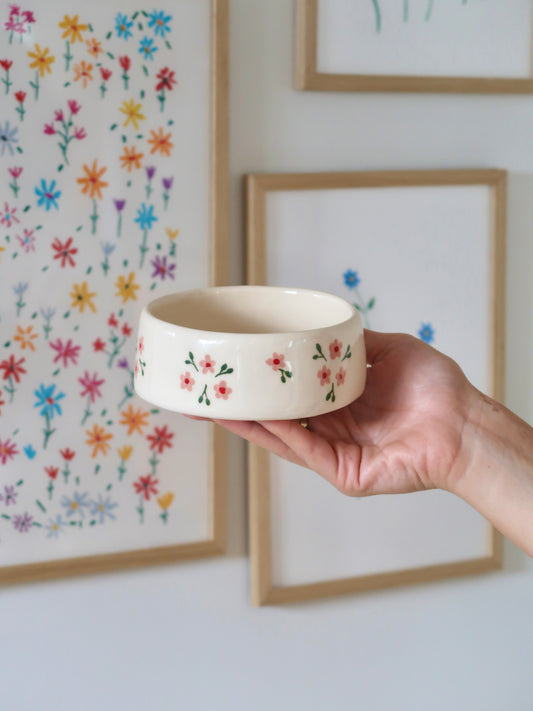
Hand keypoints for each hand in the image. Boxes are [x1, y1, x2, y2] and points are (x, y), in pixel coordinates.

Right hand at [215, 330, 477, 496]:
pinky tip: (257, 416)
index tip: (231, 372)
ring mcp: (335, 453)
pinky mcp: (344, 472)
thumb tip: (330, 329)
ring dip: (246, 423)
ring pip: (281, 439)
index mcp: (339, 405)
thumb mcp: (392, 349)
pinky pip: (306, 451)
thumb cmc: (437, 389)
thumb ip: (358, 344)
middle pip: (275, 421)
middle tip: (200, 394)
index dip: (260, 386)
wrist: (465, 421)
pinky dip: (281, 434)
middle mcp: (332, 430)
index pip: (289, 397)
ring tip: (213, 406)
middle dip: (237, 409)